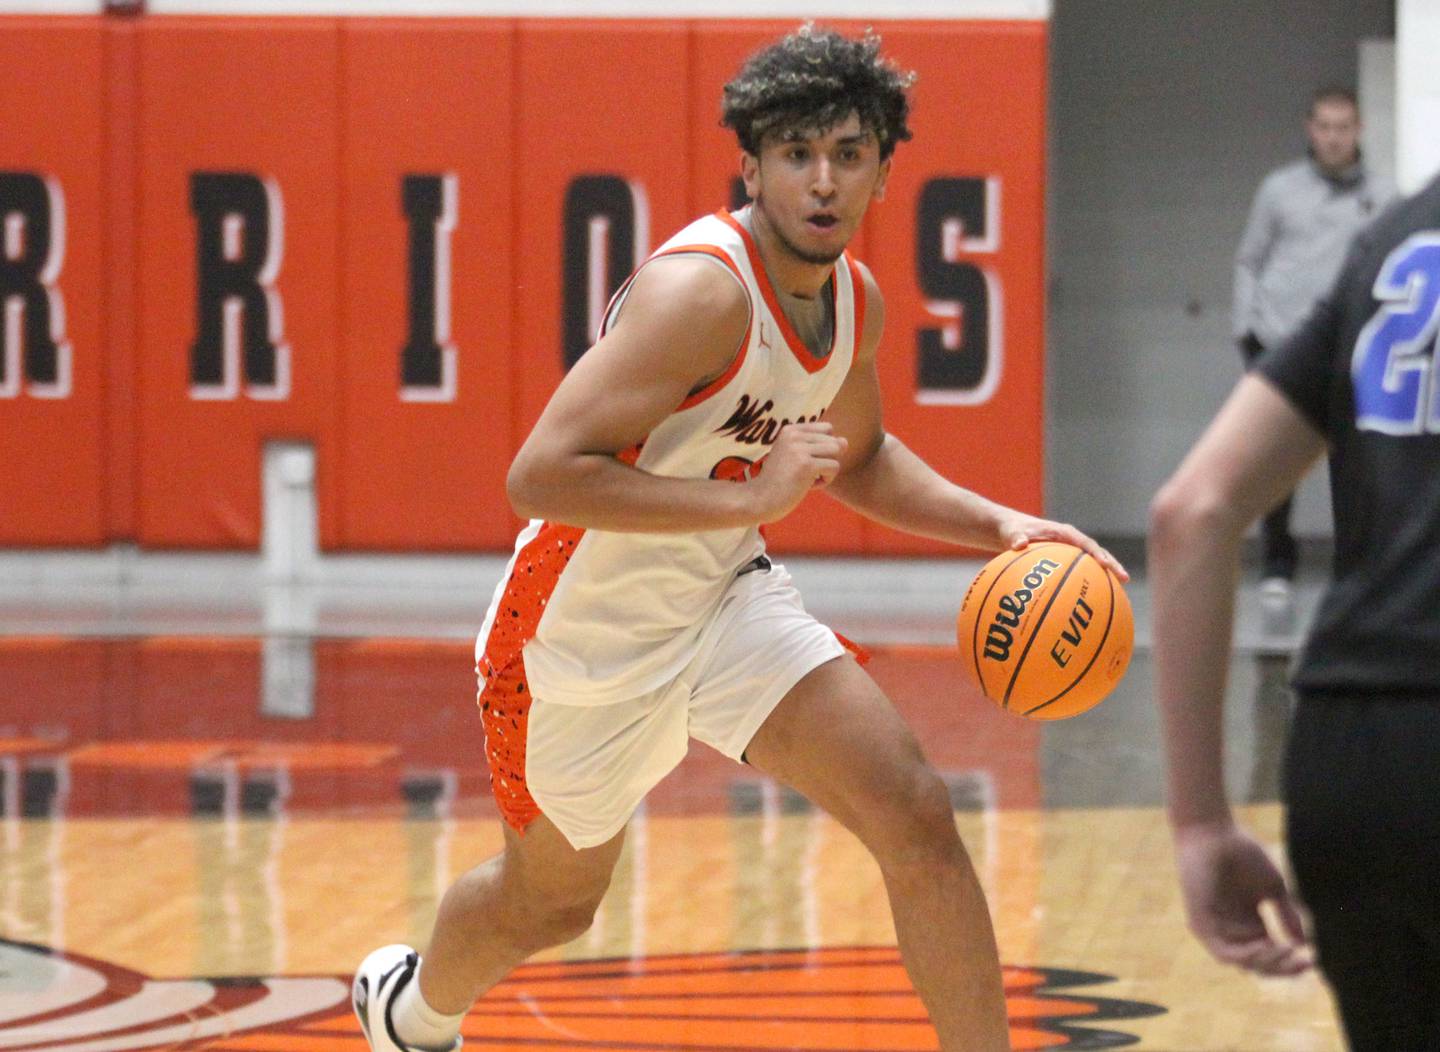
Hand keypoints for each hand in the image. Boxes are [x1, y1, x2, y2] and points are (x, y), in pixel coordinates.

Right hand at [749, 421, 847, 523]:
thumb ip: (820, 446)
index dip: (822, 447)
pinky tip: (807, 486)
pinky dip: (825, 480)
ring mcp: (800, 449)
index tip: (803, 461)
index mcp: (790, 430)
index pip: (826, 428)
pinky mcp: (806, 465)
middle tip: (804, 473)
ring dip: (826, 470)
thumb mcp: (795, 456)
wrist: (759, 499)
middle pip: (834, 441)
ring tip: (807, 478)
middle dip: (825, 460)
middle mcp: (794, 435)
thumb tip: (846, 442)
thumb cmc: (779, 481)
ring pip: (836, 452)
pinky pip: (834, 467)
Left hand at [995, 513, 1128, 581]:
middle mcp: (1072, 541)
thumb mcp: (1012, 532)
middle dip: (1112, 565)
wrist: (1012, 531)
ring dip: (1106, 577)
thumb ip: (1016, 537)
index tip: (1105, 564)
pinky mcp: (1068, 561)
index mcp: (1063, 533)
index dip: (1096, 553)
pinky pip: (1082, 573)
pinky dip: (1090, 584)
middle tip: (1125, 579)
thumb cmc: (1013, 530)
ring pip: (1093, 564)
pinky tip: (1096, 603)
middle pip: (1097, 553)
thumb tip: (1019, 544)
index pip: (1085, 542)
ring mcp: (1072, 551)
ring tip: (1121, 594)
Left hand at [1175, 822, 1311, 975]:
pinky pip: (1224, 952)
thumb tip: (1305, 945)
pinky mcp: (1201, 924)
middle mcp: (1233, 931)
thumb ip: (1288, 915)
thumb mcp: (1273, 889)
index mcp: (1250, 925)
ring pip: (1244, 963)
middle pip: (1260, 965)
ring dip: (1268, 962)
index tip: (1314, 959)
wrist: (1213, 833)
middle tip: (1306, 961)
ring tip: (1288, 951)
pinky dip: (1246, 955)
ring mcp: (1216, 929)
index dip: (1292, 962)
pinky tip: (1265, 946)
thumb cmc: (1242, 853)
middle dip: (1284, 967)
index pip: (1272, 956)